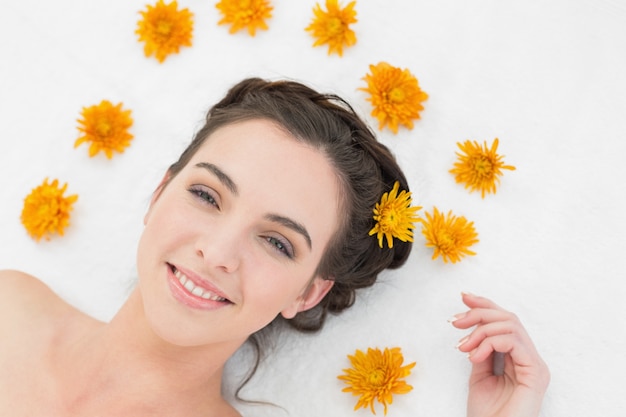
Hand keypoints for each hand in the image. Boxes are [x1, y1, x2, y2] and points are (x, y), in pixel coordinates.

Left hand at [450, 293, 549, 416]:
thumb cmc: (488, 414)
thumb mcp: (478, 375)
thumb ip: (480, 351)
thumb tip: (472, 329)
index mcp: (518, 358)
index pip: (504, 321)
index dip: (485, 305)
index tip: (463, 297)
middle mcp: (530, 358)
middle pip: (508, 317)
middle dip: (478, 313)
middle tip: (455, 322)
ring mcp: (535, 365)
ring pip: (510, 325)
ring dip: (480, 330)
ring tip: (462, 346)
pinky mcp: (536, 372)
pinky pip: (513, 341)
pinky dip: (489, 342)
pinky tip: (474, 355)